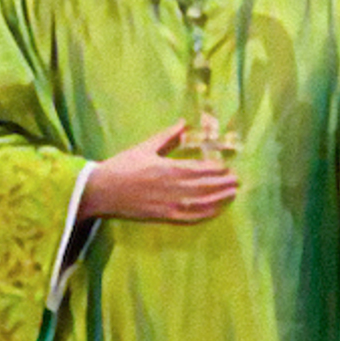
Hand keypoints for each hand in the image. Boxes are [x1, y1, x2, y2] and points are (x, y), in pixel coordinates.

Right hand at [79, 121, 238, 222]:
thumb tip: (183, 122)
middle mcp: (172, 187)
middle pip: (205, 186)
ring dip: (219, 198)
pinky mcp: (163, 217)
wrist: (101, 191)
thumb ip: (167, 136)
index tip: (228, 167)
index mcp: (168, 168)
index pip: (200, 169)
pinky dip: (205, 215)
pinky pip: (190, 218)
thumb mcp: (145, 147)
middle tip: (238, 180)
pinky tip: (216, 211)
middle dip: (223, 183)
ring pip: (201, 202)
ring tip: (233, 194)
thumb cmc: (122, 166)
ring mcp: (169, 204)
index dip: (216, 169)